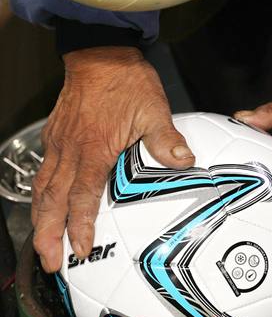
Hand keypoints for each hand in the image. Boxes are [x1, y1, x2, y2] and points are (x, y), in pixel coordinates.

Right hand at [32, 47, 195, 272]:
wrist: (100, 53)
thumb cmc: (127, 82)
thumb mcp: (154, 109)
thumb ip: (167, 138)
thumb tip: (185, 160)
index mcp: (94, 149)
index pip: (82, 196)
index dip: (79, 226)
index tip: (79, 249)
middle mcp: (71, 150)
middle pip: (53, 201)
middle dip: (48, 235)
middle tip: (48, 263)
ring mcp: (59, 144)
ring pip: (43, 189)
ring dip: (41, 219)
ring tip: (41, 244)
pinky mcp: (56, 136)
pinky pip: (44, 172)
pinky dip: (41, 195)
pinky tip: (45, 206)